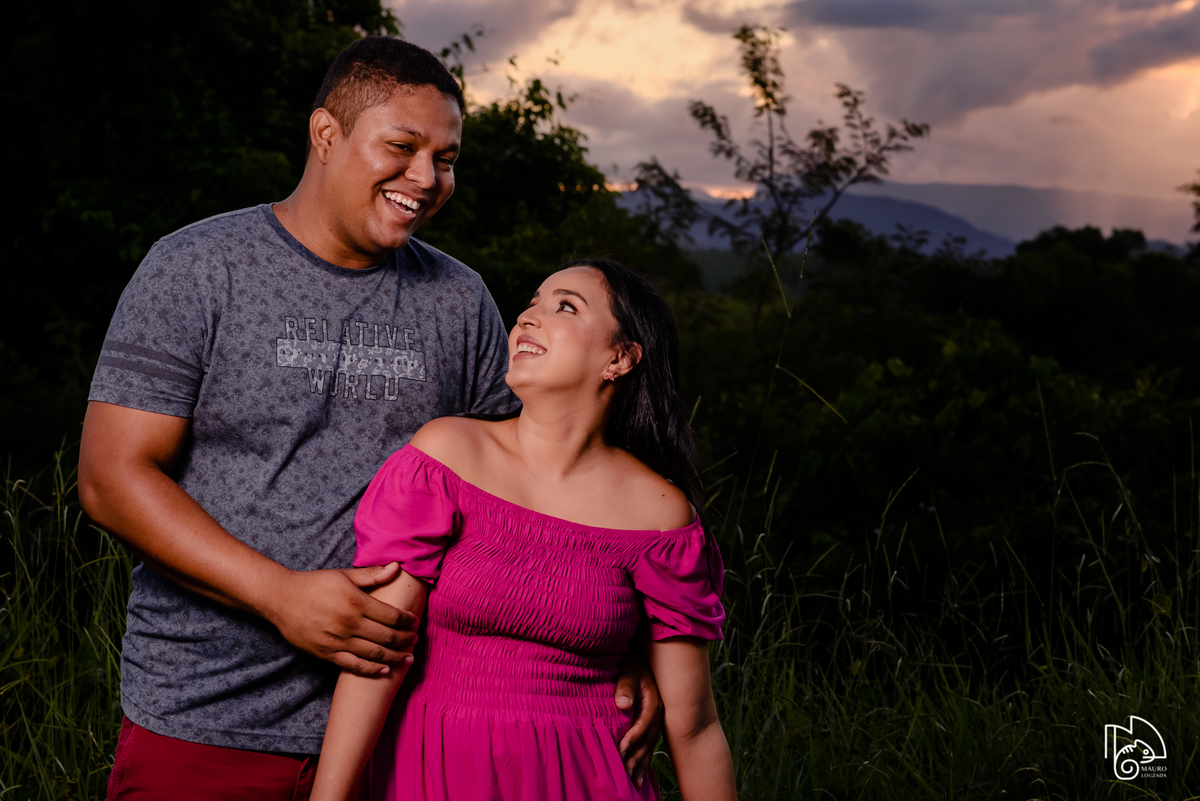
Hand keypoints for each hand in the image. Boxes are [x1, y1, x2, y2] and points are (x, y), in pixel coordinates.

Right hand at [263, 562, 418, 675]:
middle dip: (405, 640)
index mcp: (357, 602)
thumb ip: (372, 575)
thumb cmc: (314, 584)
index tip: (415, 622)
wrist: (281, 599)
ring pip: (374, 654)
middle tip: (415, 641)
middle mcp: (349, 623)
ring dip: (395, 658)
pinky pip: (353, 666)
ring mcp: (338, 641)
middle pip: (387, 637)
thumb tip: (397, 566)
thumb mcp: (344, 575)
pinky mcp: (326, 654)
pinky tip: (384, 671)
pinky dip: (371, 670)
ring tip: (408, 659)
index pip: (391, 615)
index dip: (407, 621)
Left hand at [615, 652, 663, 788]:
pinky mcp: (649, 725)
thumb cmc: (628, 662)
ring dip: (641, 765)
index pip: (643, 724)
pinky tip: (638, 778)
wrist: (638, 658)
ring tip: (634, 783)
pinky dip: (643, 762)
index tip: (619, 750)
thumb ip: (624, 685)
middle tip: (625, 776)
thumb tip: (622, 704)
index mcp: (653, 700)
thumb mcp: (627, 668)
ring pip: (649, 747)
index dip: (632, 738)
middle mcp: (657, 714)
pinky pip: (647, 746)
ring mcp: (654, 721)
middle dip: (636, 758)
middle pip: (647, 740)